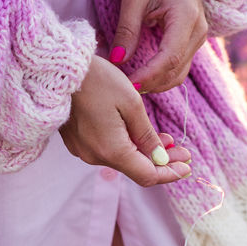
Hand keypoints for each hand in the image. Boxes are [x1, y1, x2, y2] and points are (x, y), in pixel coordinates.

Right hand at [59, 55, 191, 186]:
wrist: (58, 69)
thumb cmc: (97, 80)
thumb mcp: (132, 104)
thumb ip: (147, 135)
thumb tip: (161, 158)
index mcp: (112, 151)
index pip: (147, 176)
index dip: (170, 174)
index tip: (188, 167)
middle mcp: (96, 157)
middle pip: (136, 169)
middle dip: (162, 162)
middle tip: (185, 152)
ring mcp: (84, 151)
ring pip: (123, 159)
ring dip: (146, 152)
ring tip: (168, 140)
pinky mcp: (78, 142)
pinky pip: (109, 150)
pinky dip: (128, 146)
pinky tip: (140, 134)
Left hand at [109, 0, 208, 92]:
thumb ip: (127, 29)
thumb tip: (117, 60)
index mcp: (186, 17)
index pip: (169, 58)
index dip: (149, 76)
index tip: (128, 84)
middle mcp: (198, 31)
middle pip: (176, 71)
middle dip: (150, 84)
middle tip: (123, 88)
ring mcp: (199, 37)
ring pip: (179, 72)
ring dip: (156, 83)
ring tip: (130, 83)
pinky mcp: (193, 40)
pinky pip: (179, 65)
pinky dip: (161, 74)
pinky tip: (141, 74)